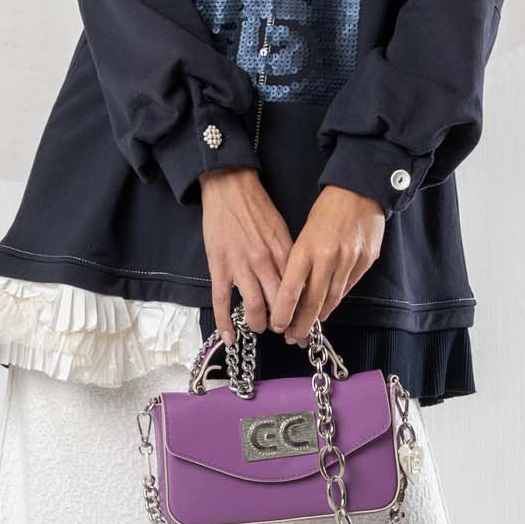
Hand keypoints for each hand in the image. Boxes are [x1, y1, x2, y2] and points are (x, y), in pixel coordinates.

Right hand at [200, 168, 293, 345]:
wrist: (230, 187)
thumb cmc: (258, 207)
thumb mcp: (282, 229)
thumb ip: (289, 256)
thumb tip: (297, 281)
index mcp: (284, 252)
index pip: (298, 290)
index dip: (303, 311)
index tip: (305, 323)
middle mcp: (265, 262)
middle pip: (280, 303)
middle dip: (284, 323)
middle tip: (284, 331)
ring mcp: (240, 265)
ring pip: (254, 306)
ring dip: (259, 324)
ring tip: (260, 328)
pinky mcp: (219, 266)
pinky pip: (222, 301)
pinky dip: (225, 323)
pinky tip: (229, 337)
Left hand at [269, 185, 384, 343]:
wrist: (359, 190)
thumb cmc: (326, 210)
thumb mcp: (304, 233)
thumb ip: (299, 262)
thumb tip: (292, 293)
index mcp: (306, 248)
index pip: (291, 290)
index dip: (284, 312)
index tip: (277, 326)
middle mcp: (328, 257)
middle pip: (313, 302)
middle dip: (301, 324)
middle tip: (292, 337)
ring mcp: (350, 260)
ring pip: (332, 298)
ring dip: (319, 316)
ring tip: (309, 327)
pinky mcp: (366, 261)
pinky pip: (348, 287)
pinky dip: (336, 299)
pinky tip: (328, 307)